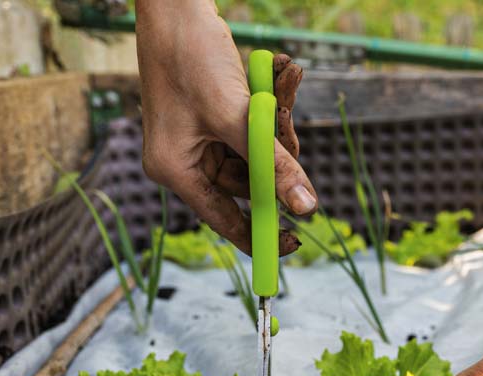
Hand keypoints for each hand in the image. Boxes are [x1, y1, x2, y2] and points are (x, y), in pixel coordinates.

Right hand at [135, 0, 316, 253]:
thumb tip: (307, 208)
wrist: (178, 5)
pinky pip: (256, 129)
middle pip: (249, 183)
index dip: (261, 233)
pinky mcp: (217, 118)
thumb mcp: (238, 116)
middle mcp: (185, 159)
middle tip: (285, 121)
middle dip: (276, 154)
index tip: (295, 244)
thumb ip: (274, 164)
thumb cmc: (193, 56)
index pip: (224, 219)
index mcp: (175, 169)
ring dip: (278, 124)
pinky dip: (272, 107)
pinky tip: (281, 74)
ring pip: (259, 154)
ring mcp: (201, 138)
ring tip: (283, 81)